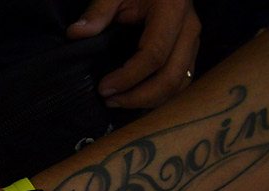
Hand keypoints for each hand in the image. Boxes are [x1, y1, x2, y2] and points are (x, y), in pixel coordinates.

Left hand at [68, 0, 200, 107]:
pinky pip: (180, 82)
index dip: (128, 77)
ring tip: (118, 102)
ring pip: (179, 84)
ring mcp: (193, 42)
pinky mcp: (191, 52)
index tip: (104, 88)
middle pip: (171, 77)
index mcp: (172, 10)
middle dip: (139, 97)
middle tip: (109, 101)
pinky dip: (159, 97)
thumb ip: (98, 11)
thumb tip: (75, 34)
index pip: (154, 54)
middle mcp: (189, 28)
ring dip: (149, 101)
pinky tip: (134, 99)